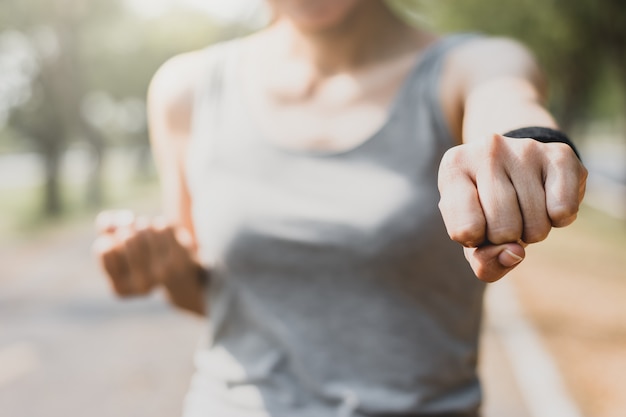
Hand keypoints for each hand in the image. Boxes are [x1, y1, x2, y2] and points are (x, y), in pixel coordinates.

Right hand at [92, 210, 200, 296]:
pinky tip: (163, 237)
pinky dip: (160, 225)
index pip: (104, 249)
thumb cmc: (138, 257)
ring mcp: (163, 272)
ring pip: (146, 230)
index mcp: (120, 289)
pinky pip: (164, 227)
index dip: (109, 240)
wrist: (175, 271)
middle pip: (128, 238)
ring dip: (144, 225)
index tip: (117, 246)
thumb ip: (106, 229)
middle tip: (134, 235)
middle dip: (129, 229)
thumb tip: (110, 223)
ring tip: (147, 236)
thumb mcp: (116, 245)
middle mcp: (142, 285)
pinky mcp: (181, 257)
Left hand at [438, 133, 586, 281]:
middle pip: (503, 230)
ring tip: (524, 207)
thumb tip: (513, 253)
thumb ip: (483, 261)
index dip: (476, 241)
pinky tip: (548, 200)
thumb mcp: (473, 236)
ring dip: (533, 230)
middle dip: (507, 238)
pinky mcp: (560, 154)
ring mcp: (524, 149)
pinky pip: (563, 211)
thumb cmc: (485, 207)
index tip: (476, 224)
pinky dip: (559, 220)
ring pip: (535, 225)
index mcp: (453, 167)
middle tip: (505, 216)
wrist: (516, 162)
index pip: (465, 231)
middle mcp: (487, 150)